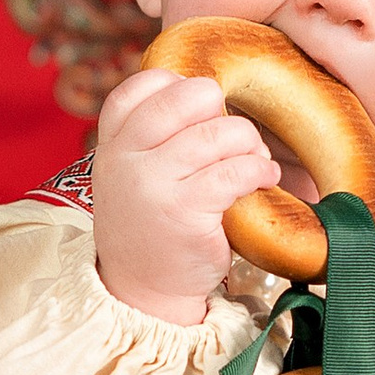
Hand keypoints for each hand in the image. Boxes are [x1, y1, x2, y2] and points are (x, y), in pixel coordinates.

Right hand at [89, 68, 278, 326]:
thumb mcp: (132, 174)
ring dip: (249, 144)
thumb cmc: (150, 225)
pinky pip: (236, 170)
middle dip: (221, 110)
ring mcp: (153, 184)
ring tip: (253, 163)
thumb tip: (211, 90)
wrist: (144, 290)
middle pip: (187, 97)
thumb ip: (152, 135)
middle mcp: (126, 158)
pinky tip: (262, 181)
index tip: (199, 113)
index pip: (144, 84)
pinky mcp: (185, 211)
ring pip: (219, 133)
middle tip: (232, 137)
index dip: (181, 87)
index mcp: (112, 143)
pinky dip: (260, 171)